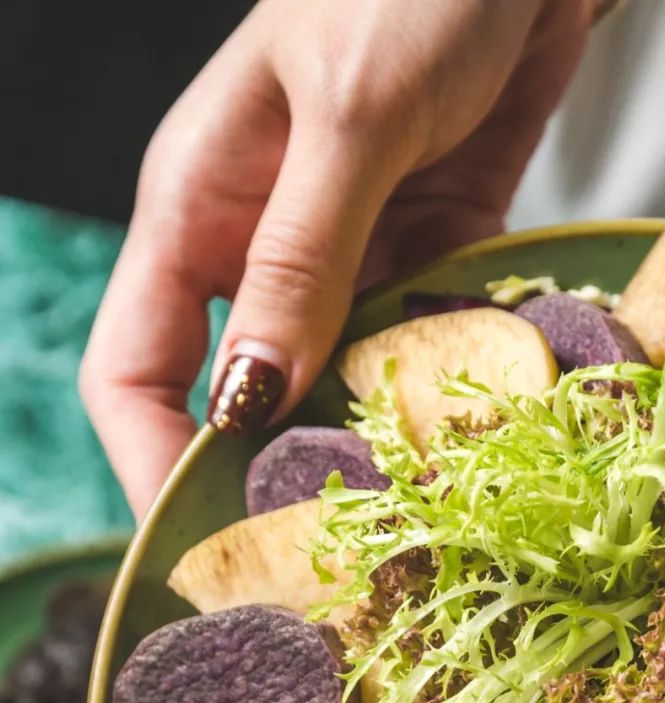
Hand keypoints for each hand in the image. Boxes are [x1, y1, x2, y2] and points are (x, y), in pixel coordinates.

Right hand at [80, 0, 592, 518]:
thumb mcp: (348, 118)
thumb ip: (300, 260)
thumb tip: (247, 402)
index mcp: (196, 208)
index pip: (135, 371)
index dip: (153, 467)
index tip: (201, 549)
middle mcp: (261, 248)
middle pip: (239, 401)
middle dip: (271, 481)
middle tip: (323, 567)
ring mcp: (348, 258)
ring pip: (337, 390)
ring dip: (370, 448)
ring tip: (410, 521)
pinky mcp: (430, 255)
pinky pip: (421, 350)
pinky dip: (443, 391)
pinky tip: (472, 438)